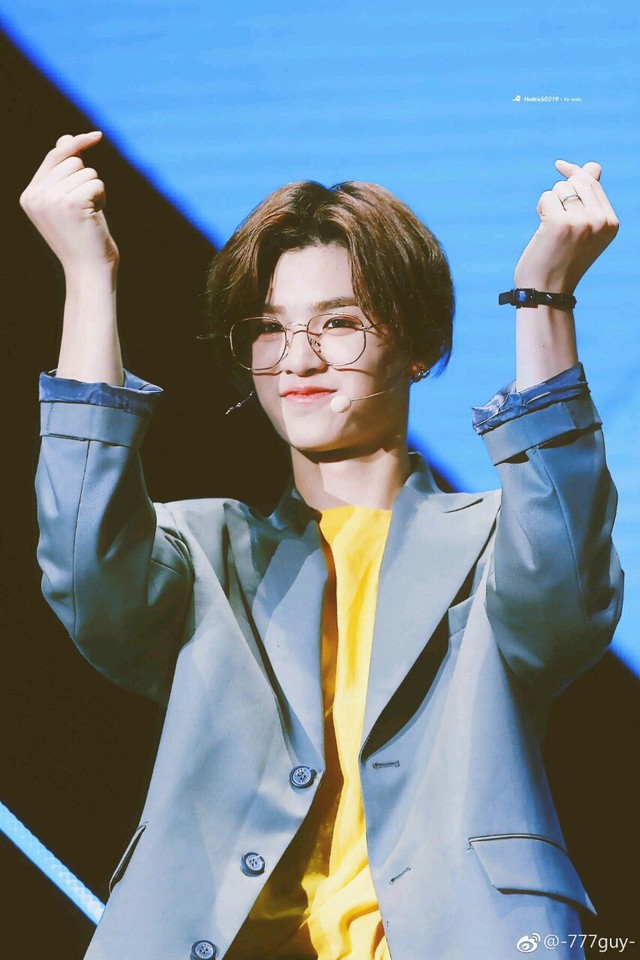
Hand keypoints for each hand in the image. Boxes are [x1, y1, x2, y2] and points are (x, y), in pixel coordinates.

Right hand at [19, 132, 118, 271]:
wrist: (89, 270)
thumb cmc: (82, 238)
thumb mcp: (68, 202)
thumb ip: (64, 173)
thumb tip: (66, 138)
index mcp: (29, 195)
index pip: (54, 156)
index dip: (76, 144)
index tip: (96, 136)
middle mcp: (36, 196)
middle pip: (73, 161)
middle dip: (87, 180)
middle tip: (85, 209)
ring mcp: (51, 199)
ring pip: (86, 171)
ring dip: (95, 191)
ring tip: (89, 216)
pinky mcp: (71, 203)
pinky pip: (96, 183)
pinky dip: (101, 198)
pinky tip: (95, 217)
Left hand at [513, 159, 618, 294]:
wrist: (546, 291)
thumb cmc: (561, 260)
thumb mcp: (582, 229)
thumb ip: (589, 198)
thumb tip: (593, 166)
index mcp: (611, 223)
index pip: (592, 183)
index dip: (574, 173)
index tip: (559, 165)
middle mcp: (601, 221)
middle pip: (577, 182)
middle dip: (561, 195)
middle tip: (556, 220)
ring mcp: (582, 222)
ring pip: (561, 189)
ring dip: (550, 204)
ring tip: (551, 230)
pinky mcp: (560, 224)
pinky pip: (547, 197)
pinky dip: (541, 209)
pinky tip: (542, 230)